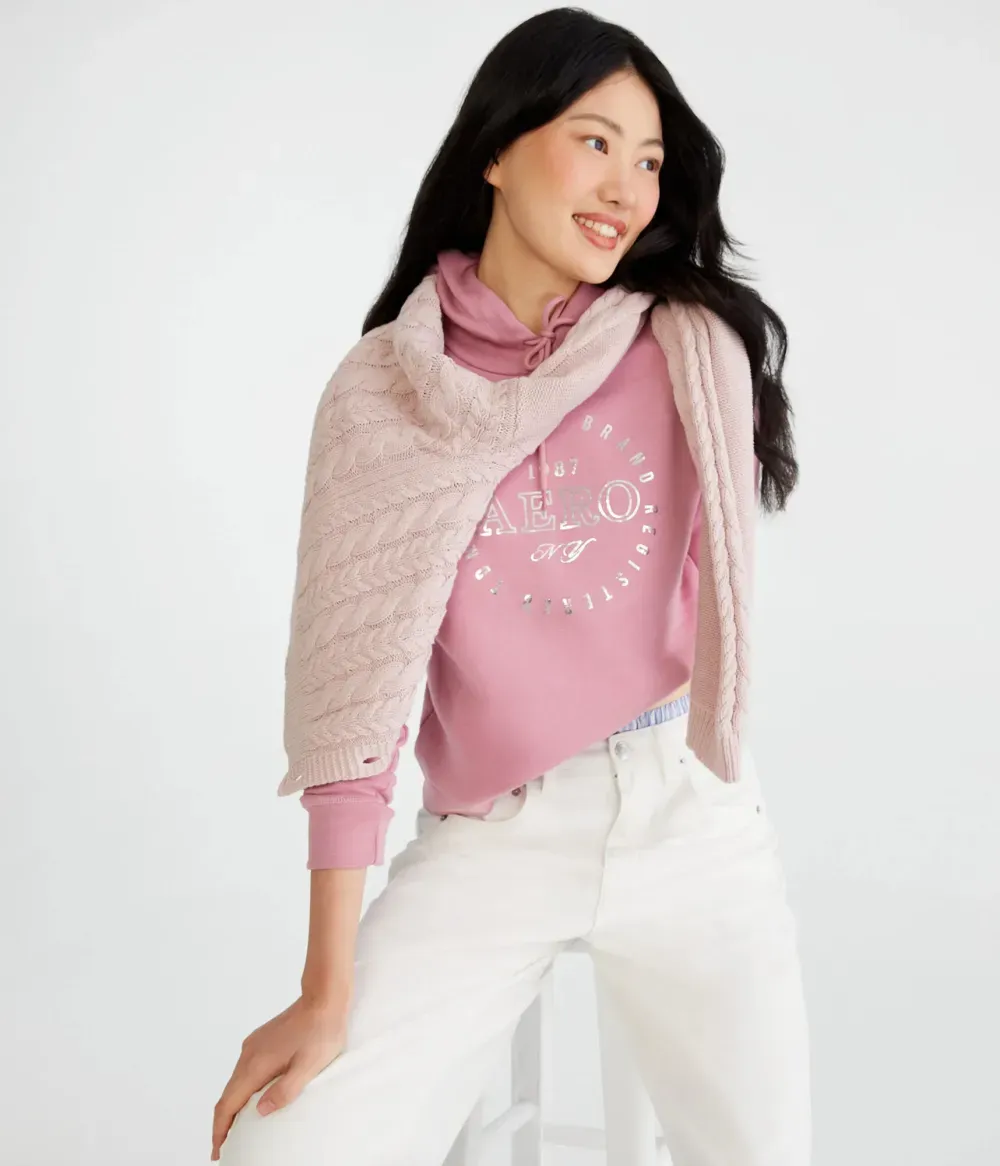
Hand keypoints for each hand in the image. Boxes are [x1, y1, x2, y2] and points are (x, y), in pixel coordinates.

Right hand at [211, 993, 348, 1159]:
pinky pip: (244, 1070)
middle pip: (227, 1095)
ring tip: (237, 1128)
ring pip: (235, 1082)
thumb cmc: (321, 1031)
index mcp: (256, 1064)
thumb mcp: (308, 1066)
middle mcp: (249, 1054)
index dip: (220, 1131)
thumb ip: (284, 1090)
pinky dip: (242, 1089)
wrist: (324, 998)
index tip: (217, 1152)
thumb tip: (260, 1111)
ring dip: (233, 1106)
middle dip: (223, 1123)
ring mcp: (253, 1045)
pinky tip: (252, 1097)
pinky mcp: (261, 1040)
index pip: (227, 1105)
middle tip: (224, 1147)